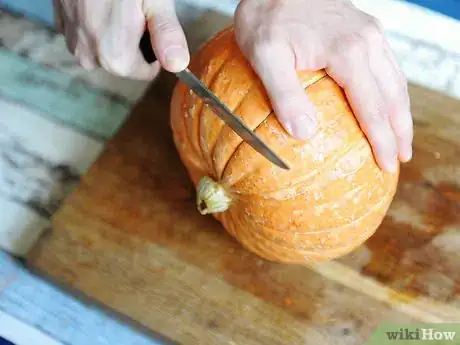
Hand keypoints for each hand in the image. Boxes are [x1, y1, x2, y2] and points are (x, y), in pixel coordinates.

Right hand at [53, 0, 189, 77]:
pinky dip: (96, 23)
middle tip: (134, 10)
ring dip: (114, 32)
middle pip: (126, 62)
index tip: (151, 23)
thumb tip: (178, 65)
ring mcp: (73, 43)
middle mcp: (90, 58)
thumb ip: (167, 35)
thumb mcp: (155, 2)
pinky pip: (88, 35)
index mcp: (116, 58)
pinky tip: (99, 2)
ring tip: (116, 4)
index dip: (155, 48)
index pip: (148, 71)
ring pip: (106, 48)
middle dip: (135, 41)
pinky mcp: (62, 27)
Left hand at [234, 0, 412, 171]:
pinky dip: (391, 91)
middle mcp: (368, 41)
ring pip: (395, 80)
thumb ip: (284, 94)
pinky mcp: (363, 28)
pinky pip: (386, 65)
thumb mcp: (265, 54)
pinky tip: (384, 103)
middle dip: (399, 131)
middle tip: (400, 159)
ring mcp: (369, 32)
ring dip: (400, 112)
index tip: (386, 165)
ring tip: (400, 138)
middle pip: (393, 96)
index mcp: (348, 52)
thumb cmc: (266, 14)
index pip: (372, 108)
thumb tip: (305, 134)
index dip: (381, 140)